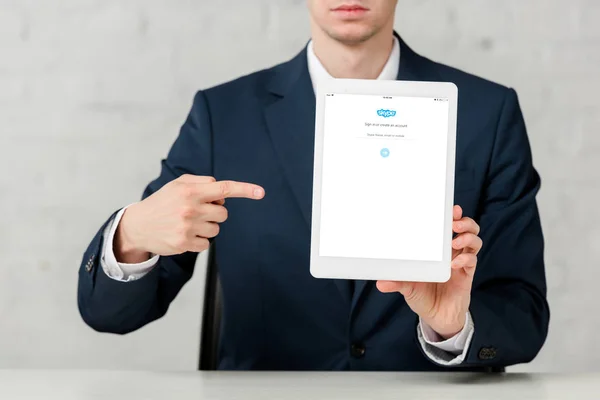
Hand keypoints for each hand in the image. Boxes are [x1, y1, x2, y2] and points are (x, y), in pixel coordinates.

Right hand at [115, 174, 264, 261]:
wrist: (138, 225)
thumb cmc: (162, 202)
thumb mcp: (178, 184)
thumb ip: (202, 183)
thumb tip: (222, 194)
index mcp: (190, 191)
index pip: (224, 189)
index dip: (245, 190)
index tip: (261, 192)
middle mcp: (190, 208)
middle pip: (223, 214)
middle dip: (214, 213)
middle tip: (196, 212)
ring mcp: (187, 227)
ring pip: (216, 229)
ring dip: (206, 227)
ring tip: (187, 223)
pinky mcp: (184, 243)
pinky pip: (207, 244)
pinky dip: (199, 240)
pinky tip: (184, 235)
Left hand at [376, 205, 481, 338]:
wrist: (436, 317)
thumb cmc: (422, 296)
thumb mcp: (407, 286)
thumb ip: (396, 282)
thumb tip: (380, 282)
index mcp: (437, 249)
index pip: (448, 226)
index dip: (452, 215)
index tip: (451, 208)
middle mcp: (451, 252)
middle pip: (467, 228)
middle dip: (464, 222)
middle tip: (454, 223)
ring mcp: (461, 262)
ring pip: (474, 241)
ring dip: (467, 237)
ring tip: (454, 241)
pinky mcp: (466, 275)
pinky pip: (472, 261)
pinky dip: (466, 259)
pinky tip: (454, 263)